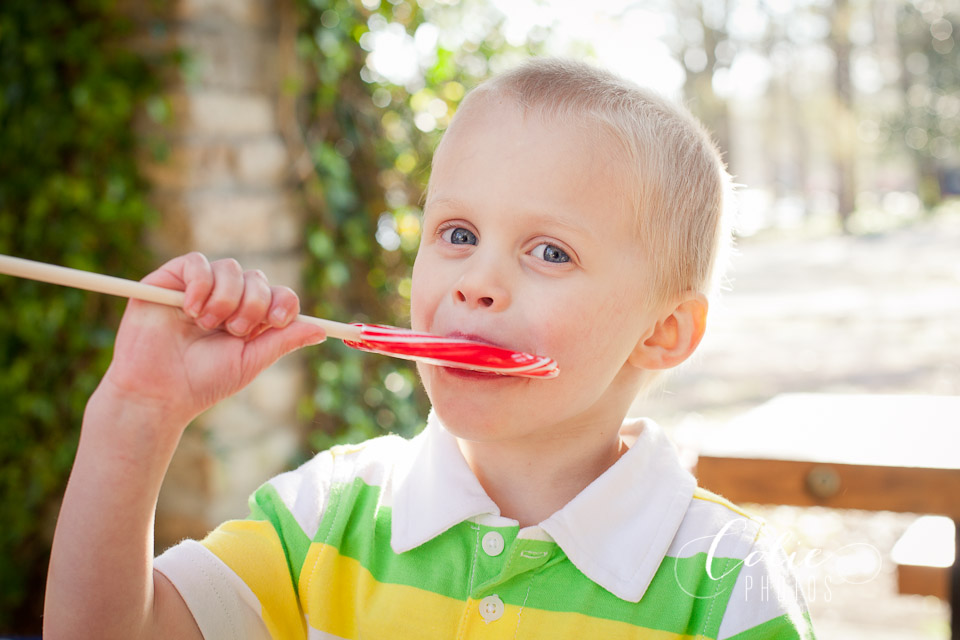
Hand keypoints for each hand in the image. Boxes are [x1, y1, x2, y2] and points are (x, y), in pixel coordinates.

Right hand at [97, 252, 325, 426]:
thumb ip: (282, 341)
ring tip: (207, 324)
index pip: (279, 295)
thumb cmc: (203, 382)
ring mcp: (198, 287)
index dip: (284, 302)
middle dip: (253, 305)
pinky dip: (200, 284)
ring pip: (230, 268)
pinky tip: (191, 310)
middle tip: (234, 330)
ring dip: (226, 298)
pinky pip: (196, 262)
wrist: (158, 392)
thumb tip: (321, 330)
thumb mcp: (250, 361)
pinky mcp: (170, 279)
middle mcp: (226, 298)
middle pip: (258, 279)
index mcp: (249, 317)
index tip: (276, 322)